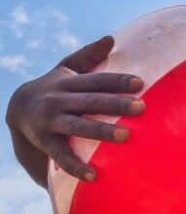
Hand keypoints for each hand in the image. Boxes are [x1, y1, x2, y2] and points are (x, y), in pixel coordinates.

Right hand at [5, 36, 144, 180]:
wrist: (16, 109)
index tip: (140, 83)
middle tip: (142, 107)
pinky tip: (94, 176)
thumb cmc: (55, 88)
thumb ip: (89, 55)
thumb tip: (111, 38)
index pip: (97, 80)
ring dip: (101, 130)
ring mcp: (51, 121)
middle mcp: (59, 100)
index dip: (118, 80)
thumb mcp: (67, 69)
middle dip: (116, 103)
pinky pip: (61, 155)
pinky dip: (76, 166)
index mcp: (68, 82)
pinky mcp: (45, 141)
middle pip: (91, 101)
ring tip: (126, 136)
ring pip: (78, 125)